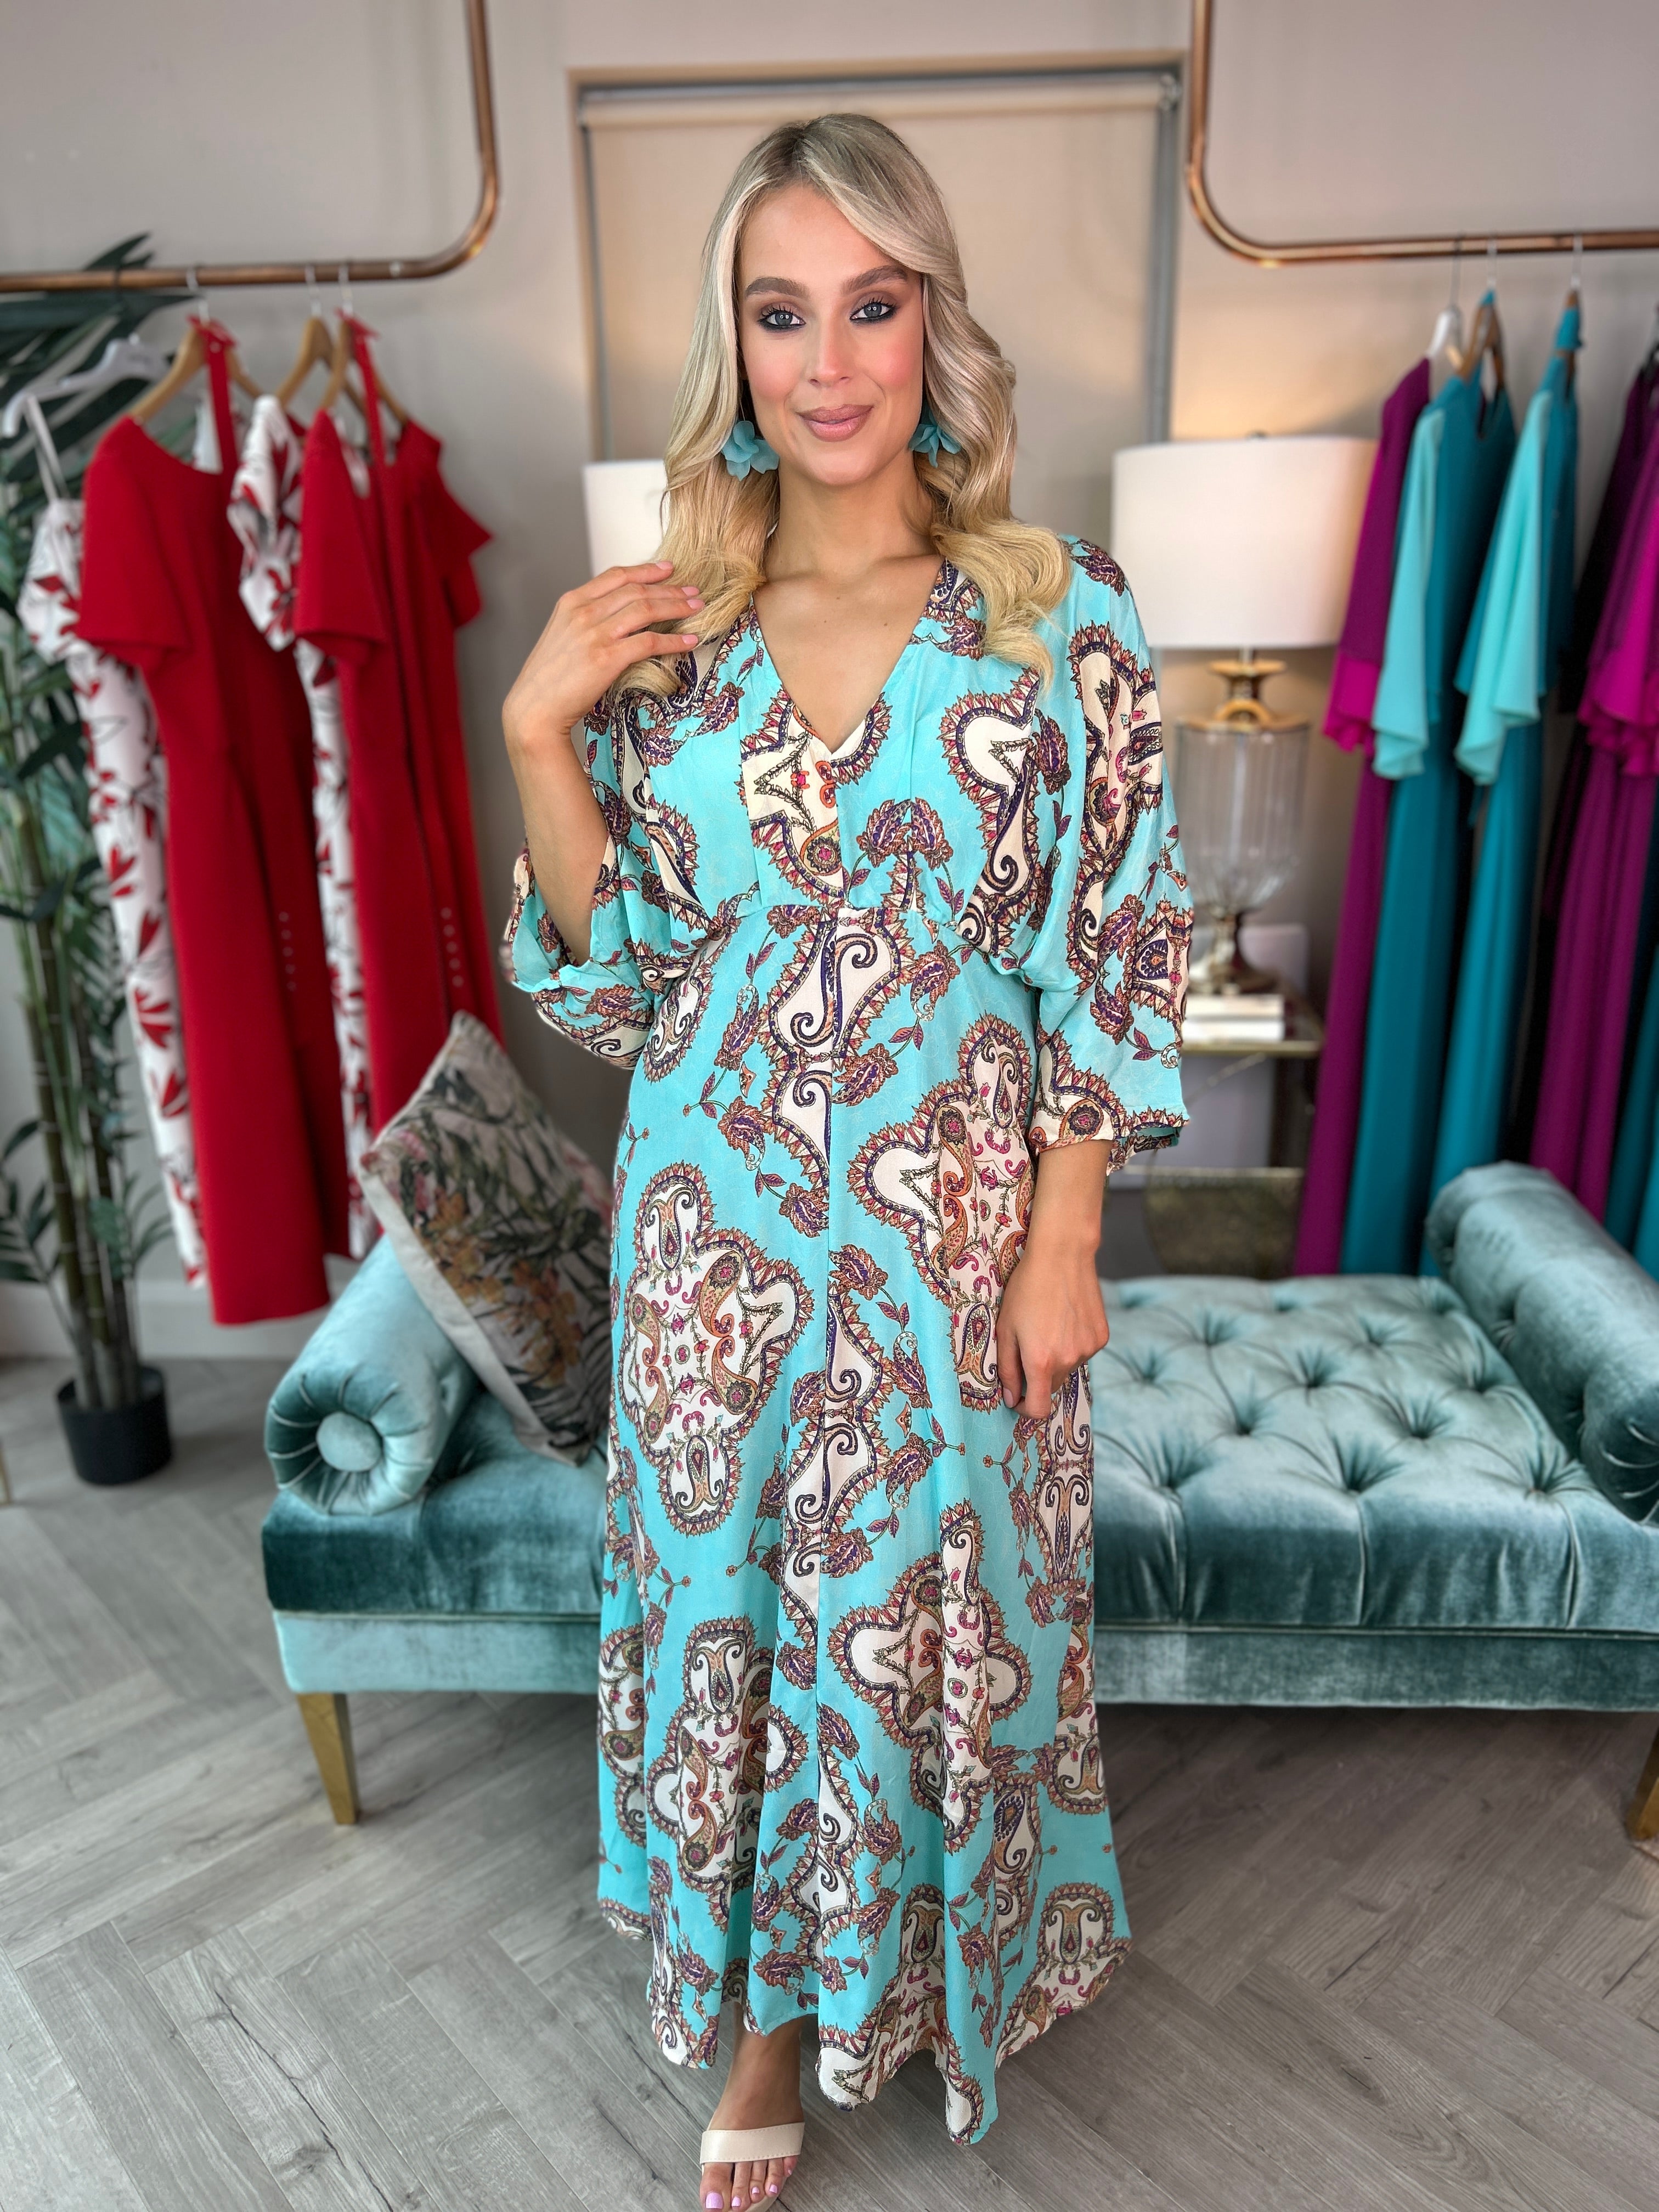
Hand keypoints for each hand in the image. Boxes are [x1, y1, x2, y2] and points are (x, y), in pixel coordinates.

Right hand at [502, 559, 702, 752]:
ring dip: (677, 607)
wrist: (534, 708)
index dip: (646, 570)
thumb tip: (618, 616)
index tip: (668, 568)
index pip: (616, 576)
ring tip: (697, 608)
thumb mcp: (563, 636)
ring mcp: (595, 634)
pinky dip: (673, 641)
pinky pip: (648, 642)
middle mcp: (583, 613)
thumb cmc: (549, 679)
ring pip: (645, 609)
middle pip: (636, 590)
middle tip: (693, 590)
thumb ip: (587, 620)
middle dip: (670, 588)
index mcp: (571, 602)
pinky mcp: (607, 658)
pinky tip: (689, 641)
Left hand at [994, 1227, 1109, 1420]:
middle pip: (1052, 1387)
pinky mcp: (1101, 1337)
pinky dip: (1072, 1345)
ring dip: (1056, 1359)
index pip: (1038, 1407)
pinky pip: (1083, 1352)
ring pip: (1068, 1369)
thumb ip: (1007, 1368)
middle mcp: (1069, 1360)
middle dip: (1038, 1378)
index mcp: (1041, 1361)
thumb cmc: (1026, 1289)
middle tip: (1028, 1348)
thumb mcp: (1006, 1328)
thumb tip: (1012, 1398)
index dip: (1025, 1408)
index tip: (1016, 1396)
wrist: (1063, 1256)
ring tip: (1048, 1326)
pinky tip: (1066, 1319)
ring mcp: (1089, 1349)